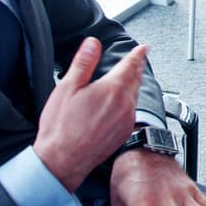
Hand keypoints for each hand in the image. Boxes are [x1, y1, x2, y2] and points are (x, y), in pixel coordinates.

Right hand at [34, 38, 146, 191]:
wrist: (62, 162)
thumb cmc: (61, 128)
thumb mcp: (67, 87)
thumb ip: (84, 62)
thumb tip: (93, 44)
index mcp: (113, 89)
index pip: (131, 64)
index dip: (137, 54)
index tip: (143, 48)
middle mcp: (125, 104)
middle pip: (135, 79)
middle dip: (136, 67)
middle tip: (137, 59)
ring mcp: (126, 121)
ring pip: (134, 96)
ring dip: (132, 84)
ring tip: (128, 78)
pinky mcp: (123, 133)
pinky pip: (131, 111)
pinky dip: (128, 101)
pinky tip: (120, 102)